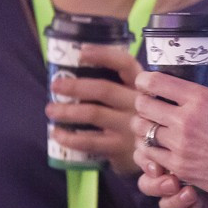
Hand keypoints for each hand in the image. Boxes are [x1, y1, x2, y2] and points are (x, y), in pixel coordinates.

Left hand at [46, 44, 141, 174]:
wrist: (156, 156)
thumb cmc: (135, 118)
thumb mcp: (134, 98)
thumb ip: (115, 85)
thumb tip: (72, 74)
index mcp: (141, 85)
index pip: (125, 63)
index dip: (104, 55)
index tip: (82, 51)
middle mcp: (139, 104)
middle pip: (104, 89)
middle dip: (75, 86)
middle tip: (55, 85)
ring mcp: (131, 127)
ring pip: (94, 114)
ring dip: (67, 111)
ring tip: (51, 109)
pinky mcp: (121, 149)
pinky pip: (90, 142)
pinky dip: (69, 137)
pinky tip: (57, 134)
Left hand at [132, 71, 207, 207]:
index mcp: (202, 98)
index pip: (157, 82)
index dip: (145, 79)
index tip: (145, 81)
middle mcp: (186, 120)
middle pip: (143, 105)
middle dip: (142, 102)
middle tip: (147, 103)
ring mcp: (181, 146)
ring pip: (143, 131)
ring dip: (143, 126)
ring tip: (150, 125)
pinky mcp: (181, 168)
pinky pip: (151, 155)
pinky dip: (150, 150)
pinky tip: (158, 147)